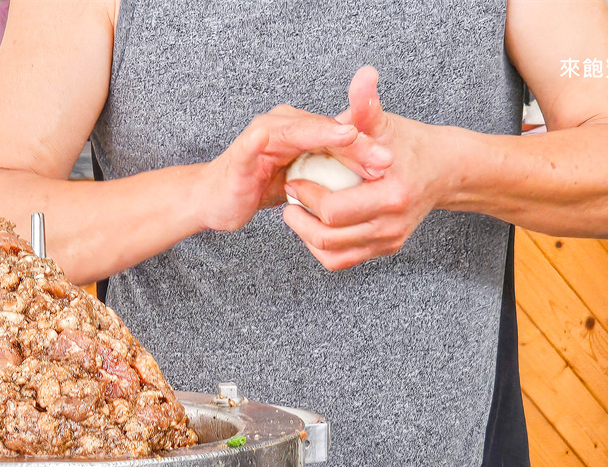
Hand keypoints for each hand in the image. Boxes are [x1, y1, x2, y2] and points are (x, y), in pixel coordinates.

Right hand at [198, 104, 392, 231]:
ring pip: (299, 130)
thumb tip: (367, 178)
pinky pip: (257, 142)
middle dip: (356, 142)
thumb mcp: (301, 180)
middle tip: (385, 157)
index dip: (365, 146)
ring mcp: (262, 135)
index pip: (338, 135)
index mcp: (300, 131)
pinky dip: (271, 139)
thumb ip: (327, 172)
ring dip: (327, 134)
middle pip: (325, 130)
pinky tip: (293, 140)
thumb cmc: (257, 187)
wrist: (215, 200)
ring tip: (354, 138)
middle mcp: (283, 125)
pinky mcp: (243, 152)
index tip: (391, 161)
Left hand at [283, 67, 448, 269]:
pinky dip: (323, 248)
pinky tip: (314, 226)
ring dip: (306, 236)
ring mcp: (389, 241)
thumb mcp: (386, 123)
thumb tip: (363, 75)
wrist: (442, 171)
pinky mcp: (385, 249)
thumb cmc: (409, 144)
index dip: (306, 196)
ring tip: (296, 213)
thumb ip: (368, 105)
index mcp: (392, 195)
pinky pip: (343, 260)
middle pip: (328, 238)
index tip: (294, 179)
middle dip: (300, 220)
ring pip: (333, 255)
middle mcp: (392, 225)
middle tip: (288, 198)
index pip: (334, 210)